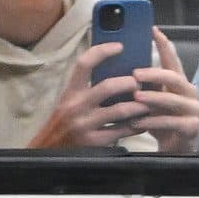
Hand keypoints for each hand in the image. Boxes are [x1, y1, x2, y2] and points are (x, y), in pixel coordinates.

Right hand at [26, 43, 145, 148]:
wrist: (49, 151)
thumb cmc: (65, 123)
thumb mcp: (70, 102)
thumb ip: (87, 89)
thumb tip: (117, 71)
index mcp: (70, 92)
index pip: (84, 64)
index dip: (102, 52)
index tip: (120, 46)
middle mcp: (75, 105)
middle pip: (107, 87)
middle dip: (129, 83)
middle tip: (141, 82)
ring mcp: (85, 124)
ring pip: (119, 110)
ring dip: (139, 106)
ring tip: (149, 103)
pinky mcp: (94, 142)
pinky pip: (122, 131)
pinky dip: (137, 126)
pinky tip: (144, 123)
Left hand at [124, 27, 198, 152]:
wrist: (174, 149)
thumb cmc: (159, 121)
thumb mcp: (150, 100)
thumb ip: (144, 85)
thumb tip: (120, 65)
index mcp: (179, 83)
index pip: (172, 60)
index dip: (164, 45)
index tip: (152, 30)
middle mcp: (190, 93)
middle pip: (174, 77)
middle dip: (154, 74)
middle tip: (135, 74)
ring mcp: (193, 110)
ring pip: (173, 100)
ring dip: (153, 98)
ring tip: (135, 97)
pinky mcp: (192, 128)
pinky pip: (171, 122)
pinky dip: (153, 121)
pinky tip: (137, 122)